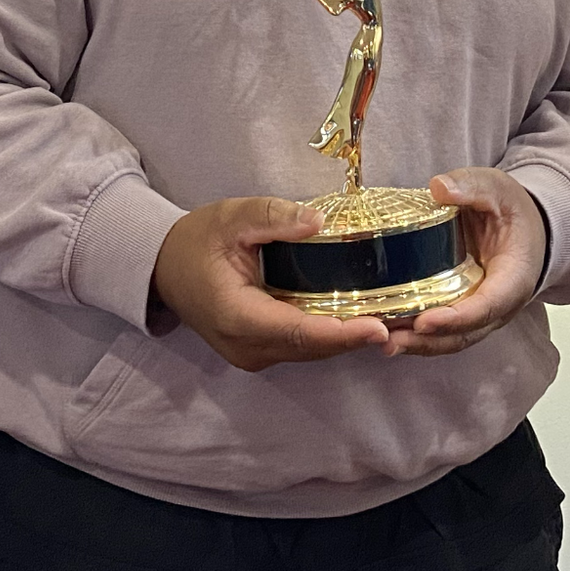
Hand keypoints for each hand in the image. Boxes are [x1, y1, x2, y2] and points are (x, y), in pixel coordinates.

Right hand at [152, 197, 390, 371]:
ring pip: (312, 351)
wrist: (164, 267)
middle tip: (406, 319)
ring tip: (396, 318)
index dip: (342, 333)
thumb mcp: (231, 217)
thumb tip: (318, 222)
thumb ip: (273, 216)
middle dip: (358, 335)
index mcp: (239, 317)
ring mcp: (254, 353)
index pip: (300, 332)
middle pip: (314, 347)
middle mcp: (249, 347)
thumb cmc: (197, 240)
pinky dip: (333, 334)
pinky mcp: (260, 350)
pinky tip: (363, 315)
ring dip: (349, 337)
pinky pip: (304, 346)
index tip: (380, 327)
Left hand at [385, 168, 547, 357]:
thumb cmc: (514, 211)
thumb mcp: (498, 189)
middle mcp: (499, 305)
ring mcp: (480, 313)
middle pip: (464, 334)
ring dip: (417, 345)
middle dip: (427, 341)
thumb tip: (440, 187)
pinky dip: (416, 336)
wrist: (527, 227)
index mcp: (514, 277)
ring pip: (451, 339)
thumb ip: (472, 186)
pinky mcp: (462, 309)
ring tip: (382, 341)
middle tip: (391, 340)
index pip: (487, 306)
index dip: (456, 318)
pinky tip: (388, 330)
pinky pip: (442, 331)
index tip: (424, 321)